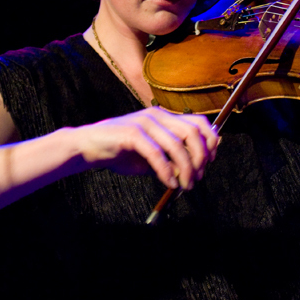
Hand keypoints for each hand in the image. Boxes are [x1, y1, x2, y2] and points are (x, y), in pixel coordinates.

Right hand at [77, 108, 218, 189]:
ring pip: (176, 144)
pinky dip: (166, 170)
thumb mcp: (153, 158)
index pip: (199, 122)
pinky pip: (156, 153)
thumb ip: (174, 160)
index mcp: (165, 117)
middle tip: (198, 177)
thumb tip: (196, 169)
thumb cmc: (121, 152)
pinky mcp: (132, 133)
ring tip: (185, 185)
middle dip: (201, 158)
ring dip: (186, 168)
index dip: (210, 141)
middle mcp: (158, 115)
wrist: (89, 147)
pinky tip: (169, 182)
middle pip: (192, 132)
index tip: (211, 162)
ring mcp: (145, 122)